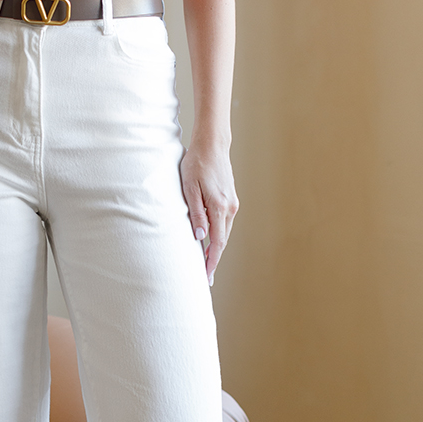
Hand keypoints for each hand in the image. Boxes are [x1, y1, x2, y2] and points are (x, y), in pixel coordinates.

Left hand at [180, 139, 238, 285]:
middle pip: (223, 241)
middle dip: (214, 259)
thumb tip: (200, 236)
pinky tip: (210, 241)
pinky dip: (219, 235)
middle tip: (205, 277)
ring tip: (206, 263)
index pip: (216, 243)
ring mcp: (232, 203)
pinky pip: (225, 223)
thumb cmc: (196, 163)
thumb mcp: (189, 188)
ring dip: (216, 248)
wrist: (212, 144)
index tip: (206, 277)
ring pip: (224, 232)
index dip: (211, 262)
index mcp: (219, 207)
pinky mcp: (230, 199)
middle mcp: (229, 207)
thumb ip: (196, 213)